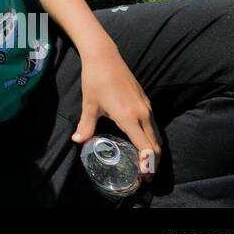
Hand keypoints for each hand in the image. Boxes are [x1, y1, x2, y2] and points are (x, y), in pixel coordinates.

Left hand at [72, 43, 160, 176]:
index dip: (148, 165)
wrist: (104, 56)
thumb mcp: (89, 104)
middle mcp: (143, 113)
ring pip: (156, 135)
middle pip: (155, 145)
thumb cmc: (95, 80)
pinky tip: (143, 143)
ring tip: (146, 164)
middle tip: (145, 176)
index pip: (146, 147)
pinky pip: (153, 125)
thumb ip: (86, 125)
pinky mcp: (145, 101)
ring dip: (154, 151)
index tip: (144, 177)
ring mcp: (146, 106)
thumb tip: (77, 140)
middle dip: (153, 163)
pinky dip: (152, 138)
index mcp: (129, 117)